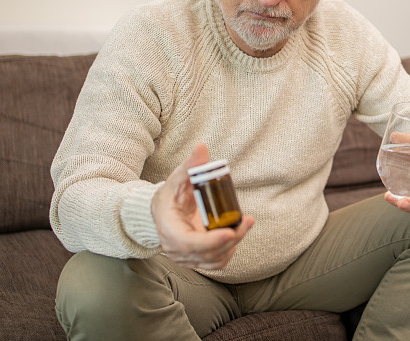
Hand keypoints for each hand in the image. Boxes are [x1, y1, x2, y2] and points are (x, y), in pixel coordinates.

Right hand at [150, 143, 253, 269]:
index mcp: (169, 231)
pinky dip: (229, 250)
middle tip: (247, 221)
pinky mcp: (196, 260)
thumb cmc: (171, 194)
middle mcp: (176, 249)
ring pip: (214, 260)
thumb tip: (202, 148)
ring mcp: (186, 258)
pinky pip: (216, 262)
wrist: (162, 211)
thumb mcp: (178, 178)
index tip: (230, 233)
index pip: (189, 244)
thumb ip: (190, 165)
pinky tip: (236, 234)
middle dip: (231, 238)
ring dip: (233, 244)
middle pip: (207, 253)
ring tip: (245, 225)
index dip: (211, 242)